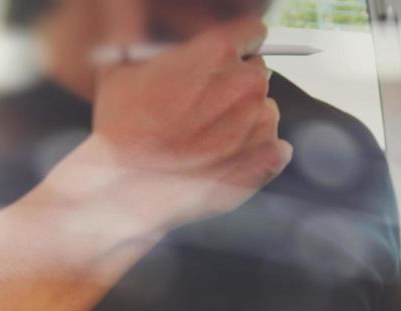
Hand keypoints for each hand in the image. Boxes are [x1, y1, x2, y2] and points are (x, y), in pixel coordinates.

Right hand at [56, 1, 292, 232]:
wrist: (128, 188)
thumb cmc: (123, 132)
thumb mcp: (124, 72)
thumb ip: (157, 56)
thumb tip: (161, 55)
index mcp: (217, 53)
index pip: (252, 32)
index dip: (238, 46)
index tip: (228, 61)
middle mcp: (245, 84)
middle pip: (258, 73)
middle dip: (236, 86)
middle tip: (206, 108)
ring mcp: (260, 123)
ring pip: (265, 112)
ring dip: (246, 121)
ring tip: (211, 140)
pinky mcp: (267, 160)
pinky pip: (277, 149)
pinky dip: (259, 153)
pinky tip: (229, 160)